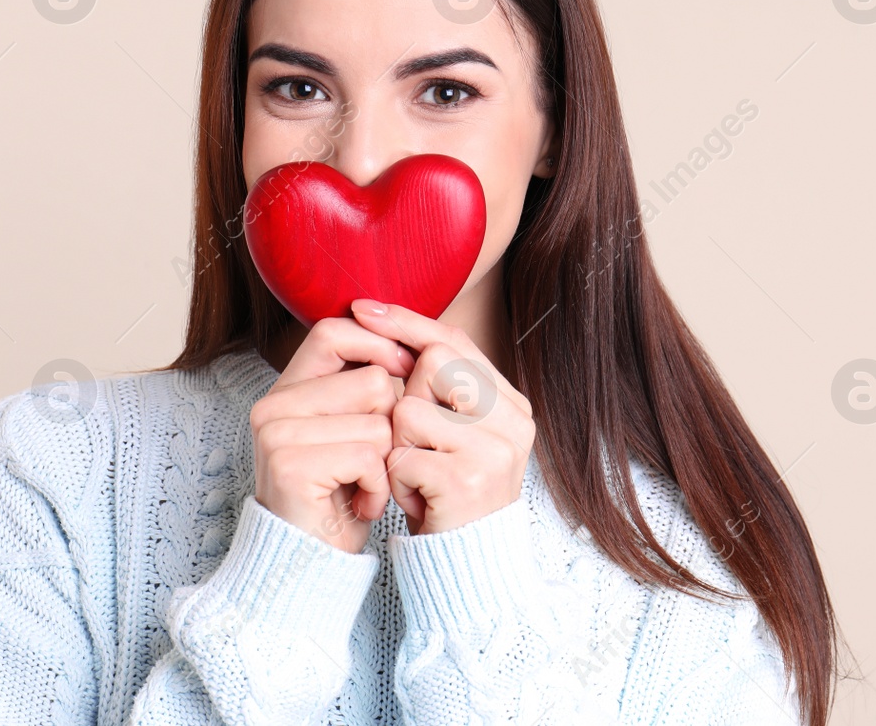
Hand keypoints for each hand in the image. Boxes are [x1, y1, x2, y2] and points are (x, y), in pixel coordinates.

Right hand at [250, 316, 413, 552]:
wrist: (313, 564)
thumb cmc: (343, 494)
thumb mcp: (357, 430)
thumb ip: (369, 386)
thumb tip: (417, 341)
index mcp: (288, 388)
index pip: (333, 332)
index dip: (378, 345)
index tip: (405, 370)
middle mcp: (273, 405)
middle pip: (372, 381)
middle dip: (390, 423)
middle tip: (370, 461)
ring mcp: (277, 434)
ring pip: (378, 421)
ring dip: (387, 460)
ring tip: (364, 485)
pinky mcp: (291, 466)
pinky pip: (369, 456)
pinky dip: (379, 486)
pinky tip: (361, 504)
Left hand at [350, 298, 535, 535]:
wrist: (467, 567)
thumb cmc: (450, 495)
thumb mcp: (455, 435)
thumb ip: (443, 387)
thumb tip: (395, 325)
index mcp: (512, 404)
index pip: (456, 341)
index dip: (408, 322)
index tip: (363, 308)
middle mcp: (513, 420)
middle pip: (433, 364)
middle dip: (406, 397)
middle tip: (414, 440)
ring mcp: (494, 449)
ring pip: (410, 410)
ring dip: (397, 445)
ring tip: (417, 474)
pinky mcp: (465, 479)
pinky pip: (401, 455)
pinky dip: (395, 481)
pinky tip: (416, 499)